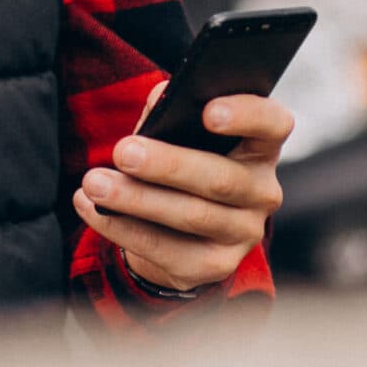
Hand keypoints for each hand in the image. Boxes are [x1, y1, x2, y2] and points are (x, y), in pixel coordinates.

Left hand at [74, 87, 291, 292]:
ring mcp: (243, 233)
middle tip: (123, 152)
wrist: (181, 229)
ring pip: (192, 216)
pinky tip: (94, 209)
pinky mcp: (215, 266)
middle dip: (168, 165)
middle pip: (222, 179)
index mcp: (260, 146)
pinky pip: (166, 250)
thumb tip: (159, 100)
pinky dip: (124, 228)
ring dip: (137, 199)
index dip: (246, 115)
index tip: (207, 111)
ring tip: (95, 183)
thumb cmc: (183, 163)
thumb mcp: (182, 133)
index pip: (273, 124)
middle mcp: (262, 191)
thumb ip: (173, 112)